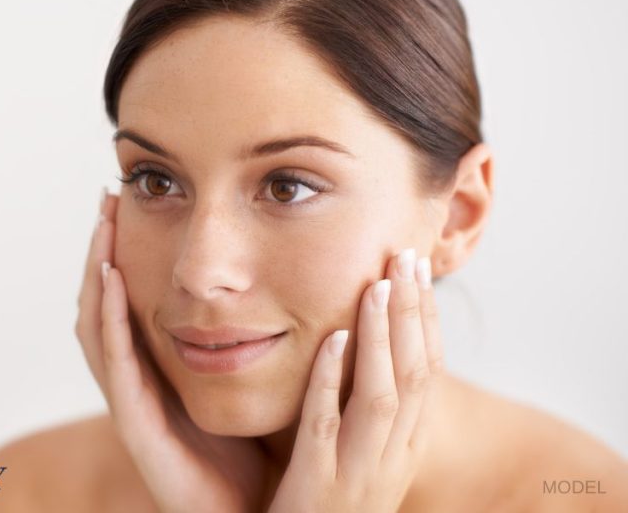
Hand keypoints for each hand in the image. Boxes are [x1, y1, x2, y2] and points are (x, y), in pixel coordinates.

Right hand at [75, 191, 270, 512]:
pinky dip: (110, 320)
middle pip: (101, 305)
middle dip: (100, 251)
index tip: (129, 201)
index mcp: (156, 369)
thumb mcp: (247, 377)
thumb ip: (250, 334)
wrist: (249, 512)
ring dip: (96, 273)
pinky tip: (113, 280)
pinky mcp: (137, 425)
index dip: (121, 253)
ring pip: (96, 327)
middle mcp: (135, 382)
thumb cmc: (251, 449)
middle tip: (107, 200)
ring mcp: (130, 403)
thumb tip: (276, 276)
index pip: (126, 300)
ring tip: (103, 227)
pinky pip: (114, 365)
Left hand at [268, 249, 442, 511]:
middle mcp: (391, 461)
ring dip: (383, 337)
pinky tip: (331, 338)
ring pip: (381, 396)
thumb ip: (367, 413)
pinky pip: (325, 425)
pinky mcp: (315, 488)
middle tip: (405, 257)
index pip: (429, 376)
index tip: (418, 272)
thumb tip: (367, 350)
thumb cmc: (326, 508)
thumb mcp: (363, 460)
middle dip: (413, 314)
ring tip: (376, 284)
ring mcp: (356, 475)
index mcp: (405, 451)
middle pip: (416, 377)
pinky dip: (331, 378)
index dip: (427, 321)